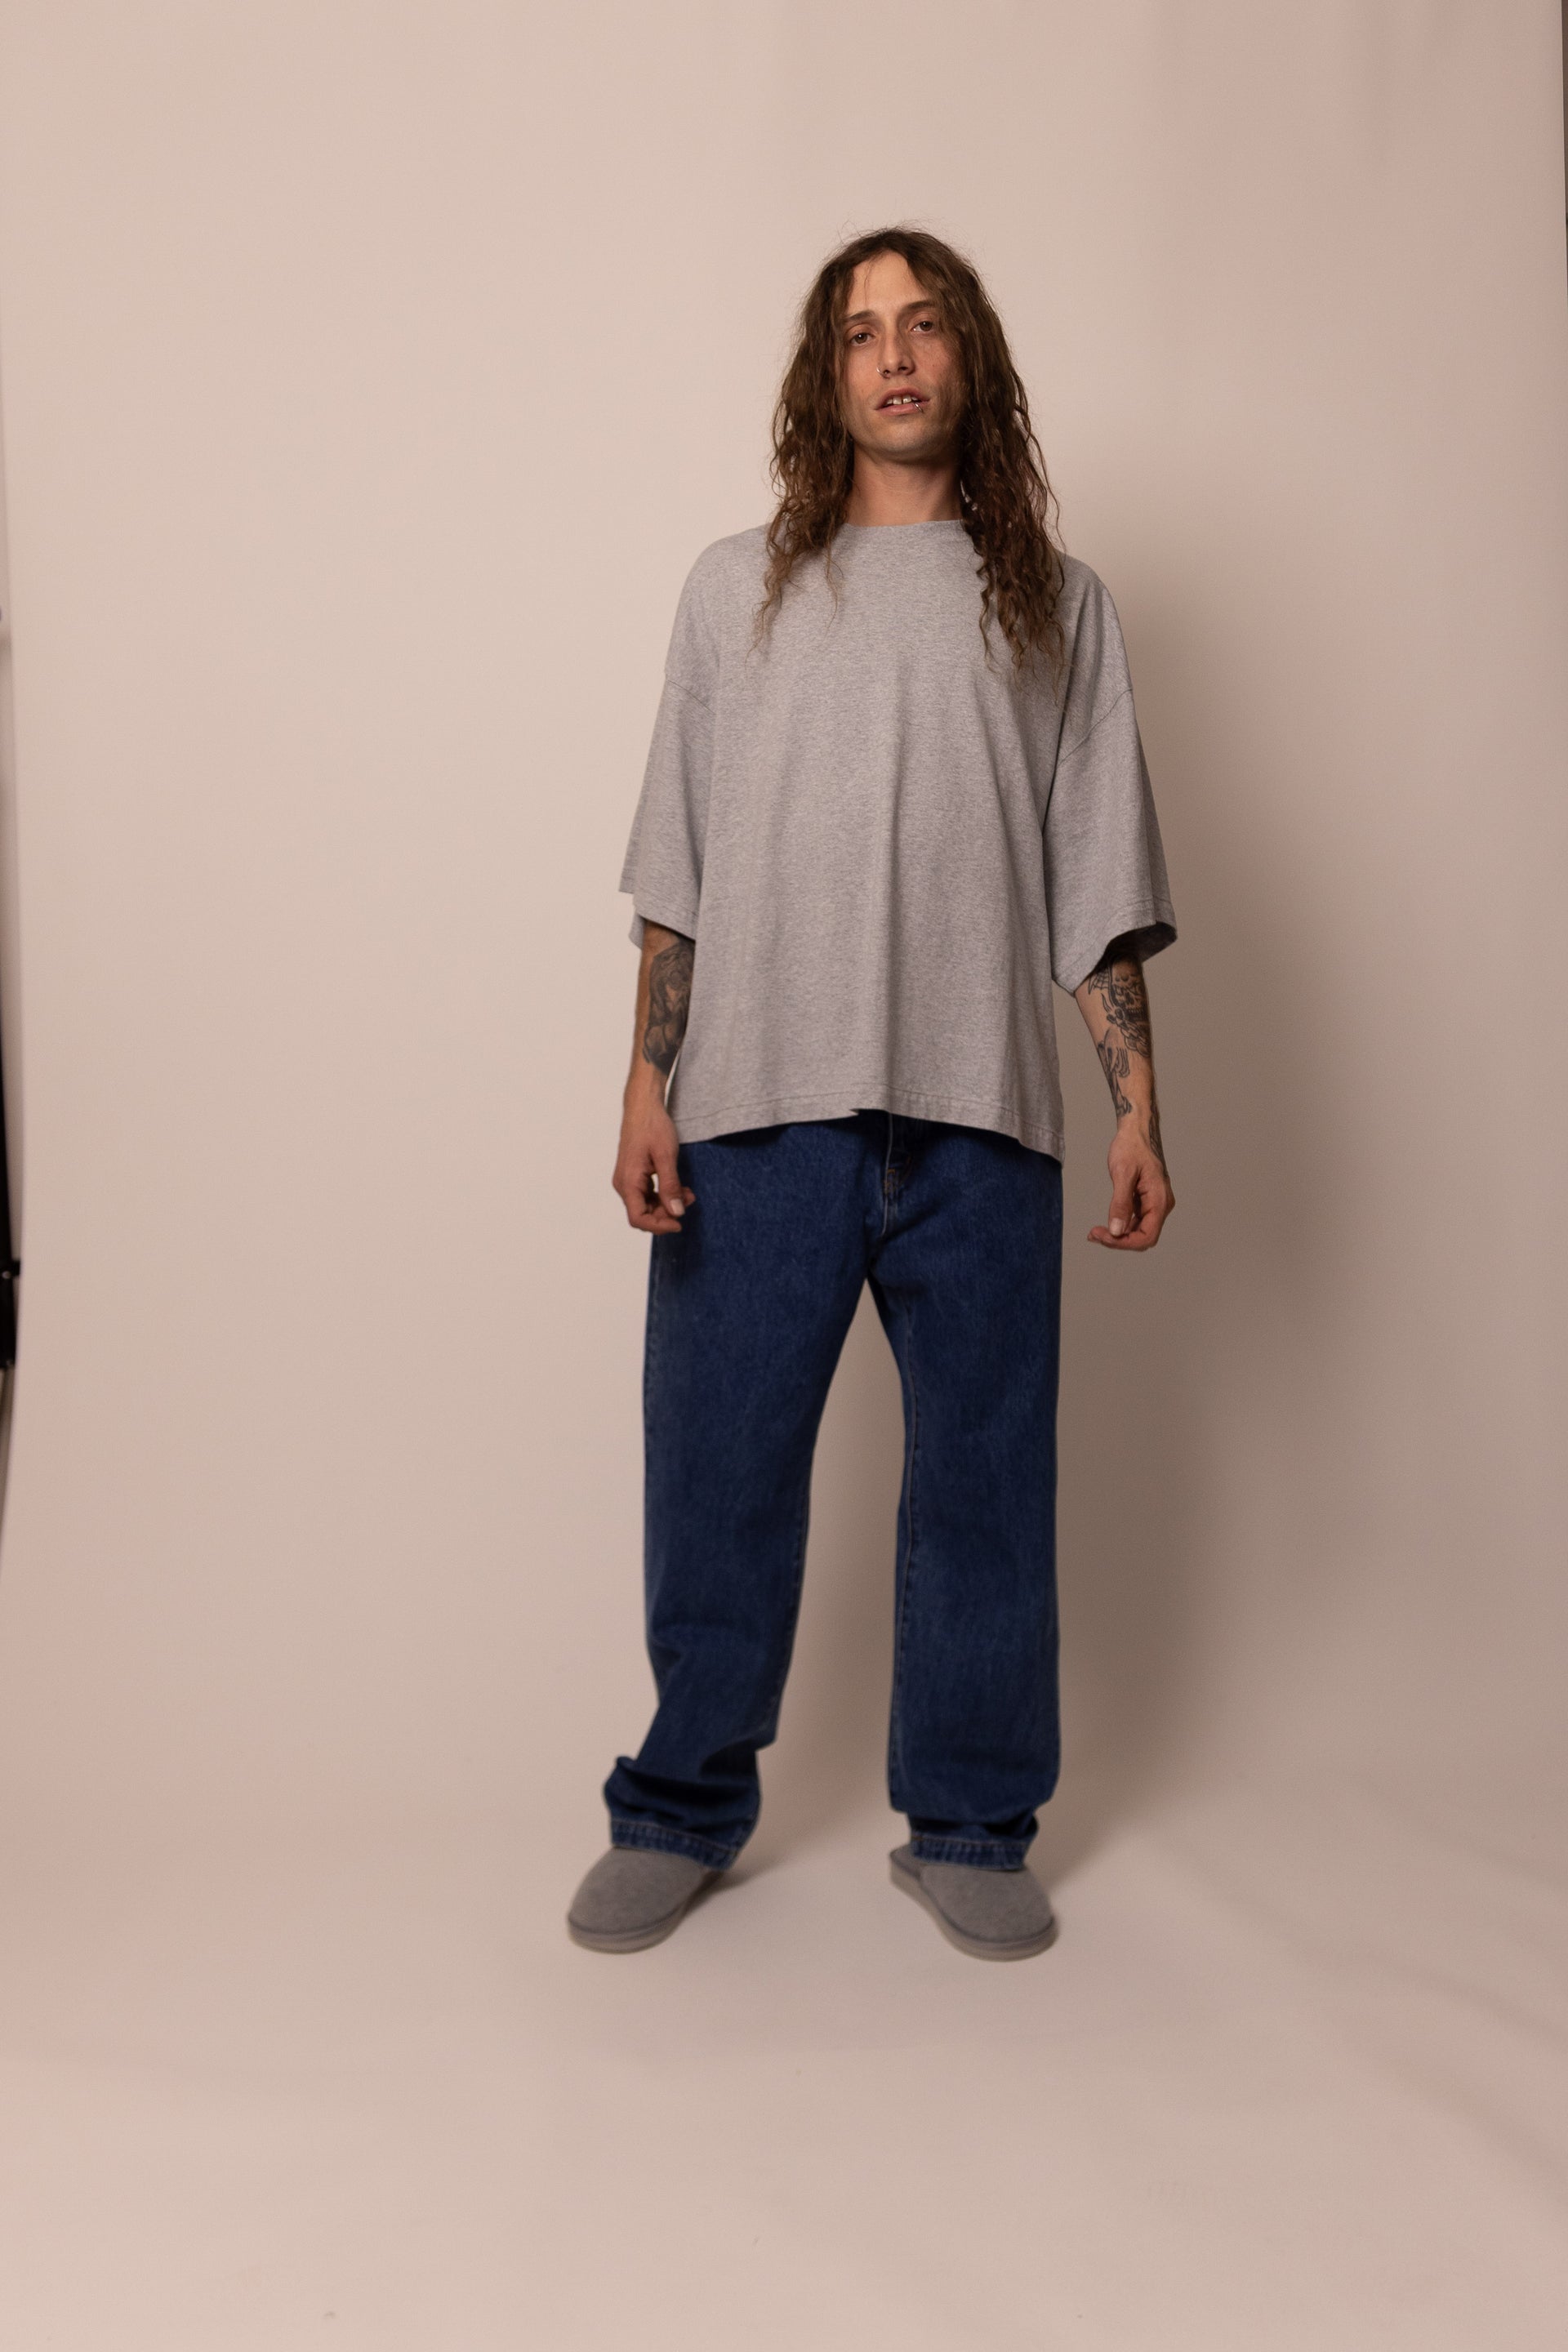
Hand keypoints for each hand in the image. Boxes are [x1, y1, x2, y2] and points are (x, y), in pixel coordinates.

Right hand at [613, 1094, 693, 1234]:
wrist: (643, 1106)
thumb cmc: (652, 1126)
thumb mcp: (666, 1156)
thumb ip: (670, 1186)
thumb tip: (676, 1212)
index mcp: (627, 1182)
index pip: (638, 1218)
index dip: (659, 1226)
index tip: (679, 1223)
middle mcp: (624, 1184)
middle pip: (644, 1213)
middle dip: (667, 1213)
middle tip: (689, 1200)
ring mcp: (628, 1180)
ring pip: (647, 1205)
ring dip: (668, 1204)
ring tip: (688, 1193)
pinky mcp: (635, 1175)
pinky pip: (648, 1194)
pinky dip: (664, 1194)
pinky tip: (680, 1188)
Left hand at [1088, 1120, 1172, 1250]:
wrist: (1136, 1131)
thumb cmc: (1131, 1147)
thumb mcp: (1122, 1174)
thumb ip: (1121, 1204)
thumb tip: (1116, 1231)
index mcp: (1160, 1200)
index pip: (1147, 1236)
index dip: (1124, 1242)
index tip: (1102, 1235)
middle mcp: (1161, 1205)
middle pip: (1143, 1237)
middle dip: (1119, 1240)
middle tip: (1094, 1235)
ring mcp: (1155, 1204)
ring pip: (1139, 1232)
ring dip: (1118, 1236)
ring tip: (1095, 1232)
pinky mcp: (1146, 1201)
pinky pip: (1136, 1222)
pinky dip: (1121, 1226)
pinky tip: (1105, 1225)